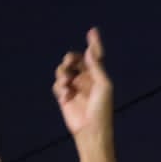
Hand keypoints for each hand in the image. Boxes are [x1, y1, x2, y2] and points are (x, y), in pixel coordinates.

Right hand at [52, 27, 113, 142]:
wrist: (91, 130)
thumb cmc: (102, 109)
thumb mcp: (103, 85)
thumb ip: (96, 67)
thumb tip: (89, 51)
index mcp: (98, 75)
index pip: (95, 56)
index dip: (94, 43)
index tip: (92, 31)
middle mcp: (85, 79)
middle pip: (74, 60)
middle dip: (70, 58)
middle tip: (70, 61)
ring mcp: (74, 87)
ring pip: (63, 70)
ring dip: (63, 73)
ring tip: (67, 82)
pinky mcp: (64, 97)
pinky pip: (57, 85)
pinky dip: (60, 88)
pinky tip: (66, 96)